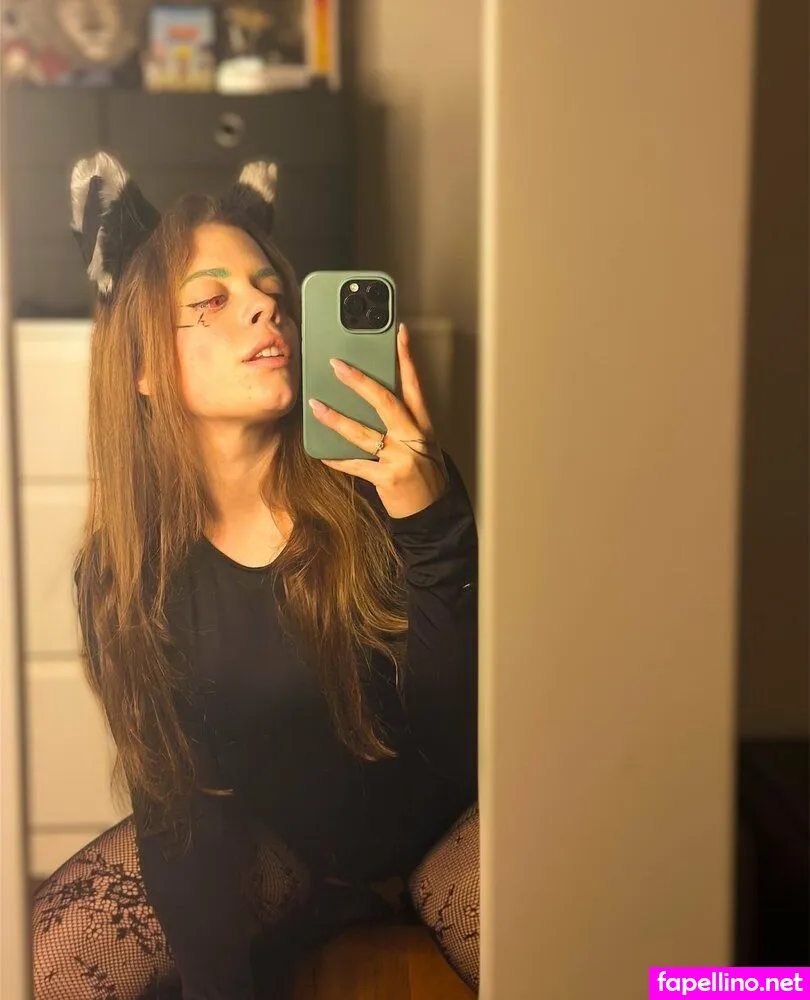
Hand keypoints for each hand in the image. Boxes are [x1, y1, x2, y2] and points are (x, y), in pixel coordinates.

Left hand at [308, 323, 447, 517]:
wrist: (433, 513)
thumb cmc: (425, 476)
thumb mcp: (422, 444)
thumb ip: (403, 424)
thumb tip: (371, 400)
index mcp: (423, 426)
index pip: (415, 385)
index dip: (407, 357)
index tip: (399, 333)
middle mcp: (413, 438)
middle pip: (386, 401)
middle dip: (359, 382)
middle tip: (338, 365)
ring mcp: (401, 459)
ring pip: (363, 433)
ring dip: (336, 419)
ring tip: (316, 406)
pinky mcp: (388, 479)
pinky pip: (356, 466)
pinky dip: (337, 459)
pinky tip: (321, 453)